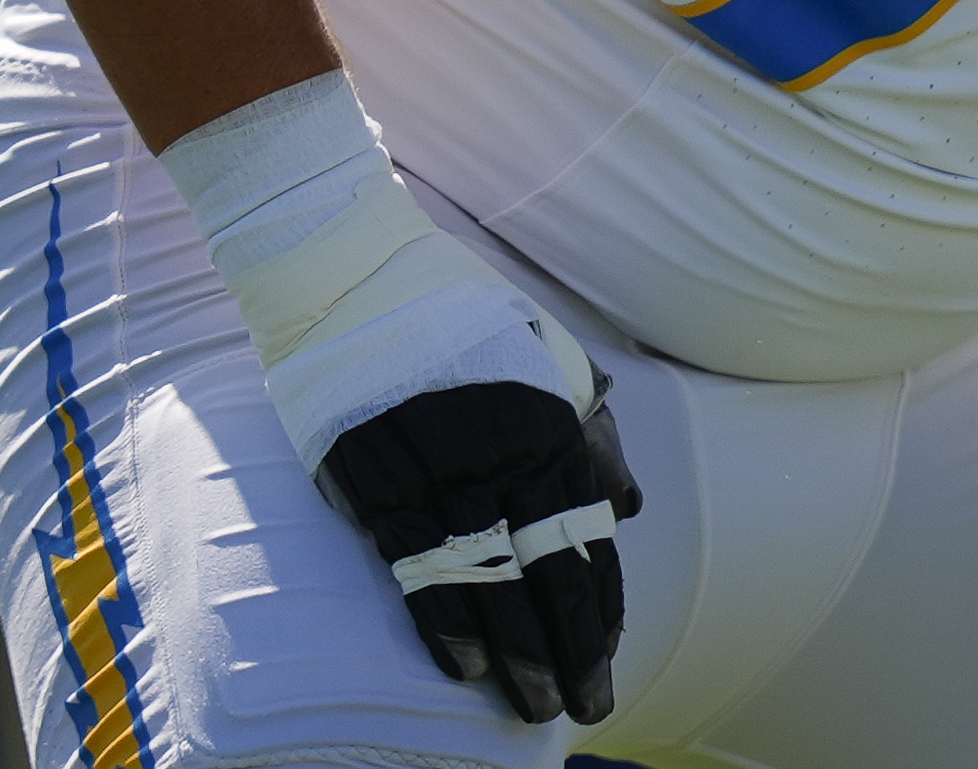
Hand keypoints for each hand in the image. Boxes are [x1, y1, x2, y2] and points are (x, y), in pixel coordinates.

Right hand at [153, 72, 648, 722]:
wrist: (350, 268)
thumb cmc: (455, 311)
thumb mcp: (542, 354)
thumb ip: (588, 429)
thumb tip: (627, 506)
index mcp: (548, 416)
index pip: (584, 533)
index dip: (598, 605)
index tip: (608, 660)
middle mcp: (500, 445)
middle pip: (544, 567)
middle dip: (567, 647)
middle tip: (581, 709)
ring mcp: (434, 461)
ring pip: (484, 577)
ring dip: (510, 652)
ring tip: (529, 707)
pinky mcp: (372, 472)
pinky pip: (414, 561)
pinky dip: (439, 616)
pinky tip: (461, 664)